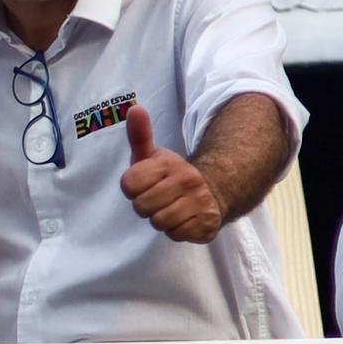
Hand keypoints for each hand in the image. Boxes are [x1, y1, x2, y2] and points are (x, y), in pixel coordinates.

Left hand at [118, 103, 224, 243]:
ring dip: (160, 219)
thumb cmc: (172, 176)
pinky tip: (183, 219)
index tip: (144, 184)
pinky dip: (176, 231)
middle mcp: (187, 180)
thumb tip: (135, 108)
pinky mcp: (207, 224)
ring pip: (158, 222)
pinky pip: (176, 235)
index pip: (129, 184)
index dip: (132, 188)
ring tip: (170, 208)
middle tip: (158, 199)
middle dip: (145, 206)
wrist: (213, 191)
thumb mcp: (153, 155)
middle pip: (141, 206)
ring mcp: (200, 203)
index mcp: (169, 163)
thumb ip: (140, 135)